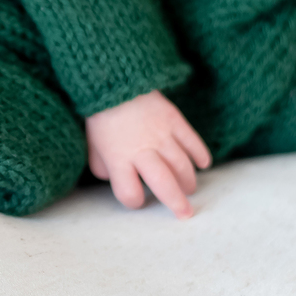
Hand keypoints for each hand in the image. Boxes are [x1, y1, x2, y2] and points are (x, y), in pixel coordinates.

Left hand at [85, 90, 211, 218]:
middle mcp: (142, 151)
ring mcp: (161, 135)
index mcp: (119, 159)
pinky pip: (192, 141)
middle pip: (164, 184)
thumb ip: (103, 167)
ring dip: (189, 181)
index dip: (133, 200)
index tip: (136, 197)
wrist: (114, 81)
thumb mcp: (92, 146)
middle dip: (177, 203)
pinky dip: (200, 154)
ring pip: (182, 166)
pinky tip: (203, 164)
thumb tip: (114, 178)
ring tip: (190, 188)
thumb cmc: (101, 116)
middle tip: (186, 213)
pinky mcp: (174, 119)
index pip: (130, 193)